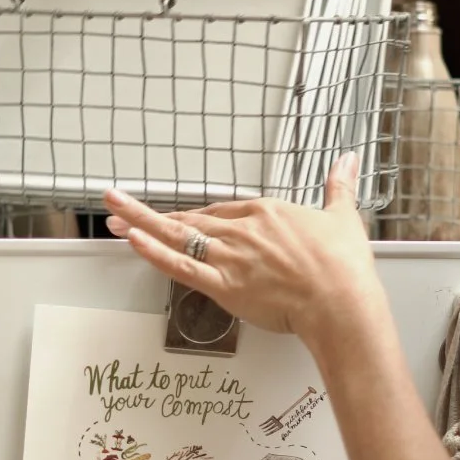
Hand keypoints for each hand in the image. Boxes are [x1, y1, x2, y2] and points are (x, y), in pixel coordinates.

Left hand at [103, 158, 387, 352]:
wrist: (341, 300)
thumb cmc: (344, 267)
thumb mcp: (342, 217)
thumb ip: (339, 186)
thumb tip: (348, 160)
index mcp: (267, 213)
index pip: (222, 210)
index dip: (197, 215)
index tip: (180, 217)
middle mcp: (242, 230)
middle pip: (190, 218)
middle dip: (151, 213)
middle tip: (119, 205)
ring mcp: (230, 257)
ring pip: (177, 236)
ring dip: (140, 224)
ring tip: (111, 215)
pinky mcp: (224, 285)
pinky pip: (181, 267)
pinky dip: (154, 253)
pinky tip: (133, 241)